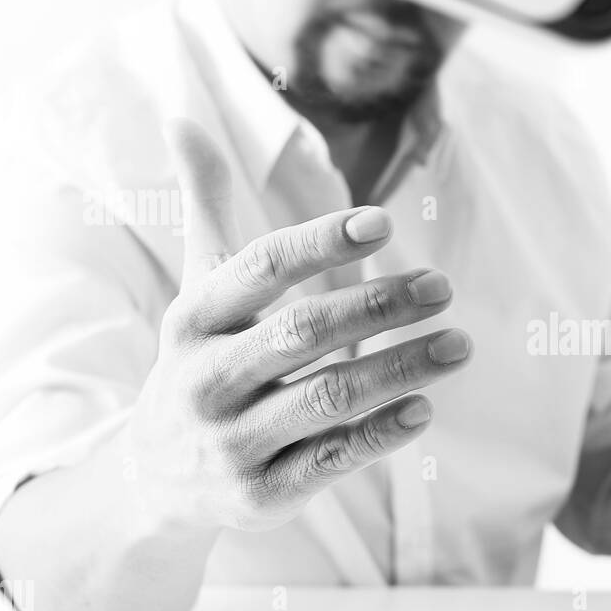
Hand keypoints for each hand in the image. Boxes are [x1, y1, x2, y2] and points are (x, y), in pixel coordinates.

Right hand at [124, 119, 471, 534]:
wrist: (151, 481)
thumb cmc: (198, 364)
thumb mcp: (196, 291)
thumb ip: (206, 208)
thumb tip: (181, 115)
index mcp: (193, 318)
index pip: (259, 269)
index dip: (320, 242)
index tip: (384, 223)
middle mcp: (205, 379)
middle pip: (302, 332)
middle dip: (378, 306)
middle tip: (443, 287)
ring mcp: (231, 441)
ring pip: (326, 399)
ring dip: (400, 369)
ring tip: (458, 345)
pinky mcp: (262, 494)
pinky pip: (330, 460)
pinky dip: (379, 435)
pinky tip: (424, 409)